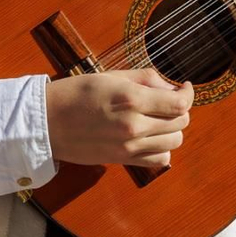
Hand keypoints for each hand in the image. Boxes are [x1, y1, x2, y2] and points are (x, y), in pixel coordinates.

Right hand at [45, 71, 192, 172]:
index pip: (179, 103)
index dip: (188, 94)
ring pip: (174, 142)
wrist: (47, 122)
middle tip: (169, 100)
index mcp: (131, 99)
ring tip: (160, 119)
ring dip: (173, 129)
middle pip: (180, 122)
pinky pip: (159, 160)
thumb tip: (170, 87)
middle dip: (180, 109)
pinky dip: (163, 150)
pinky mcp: (123, 160)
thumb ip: (145, 79)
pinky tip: (152, 138)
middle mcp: (134, 125)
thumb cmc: (75, 93)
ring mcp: (129, 146)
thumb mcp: (110, 76)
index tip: (184, 87)